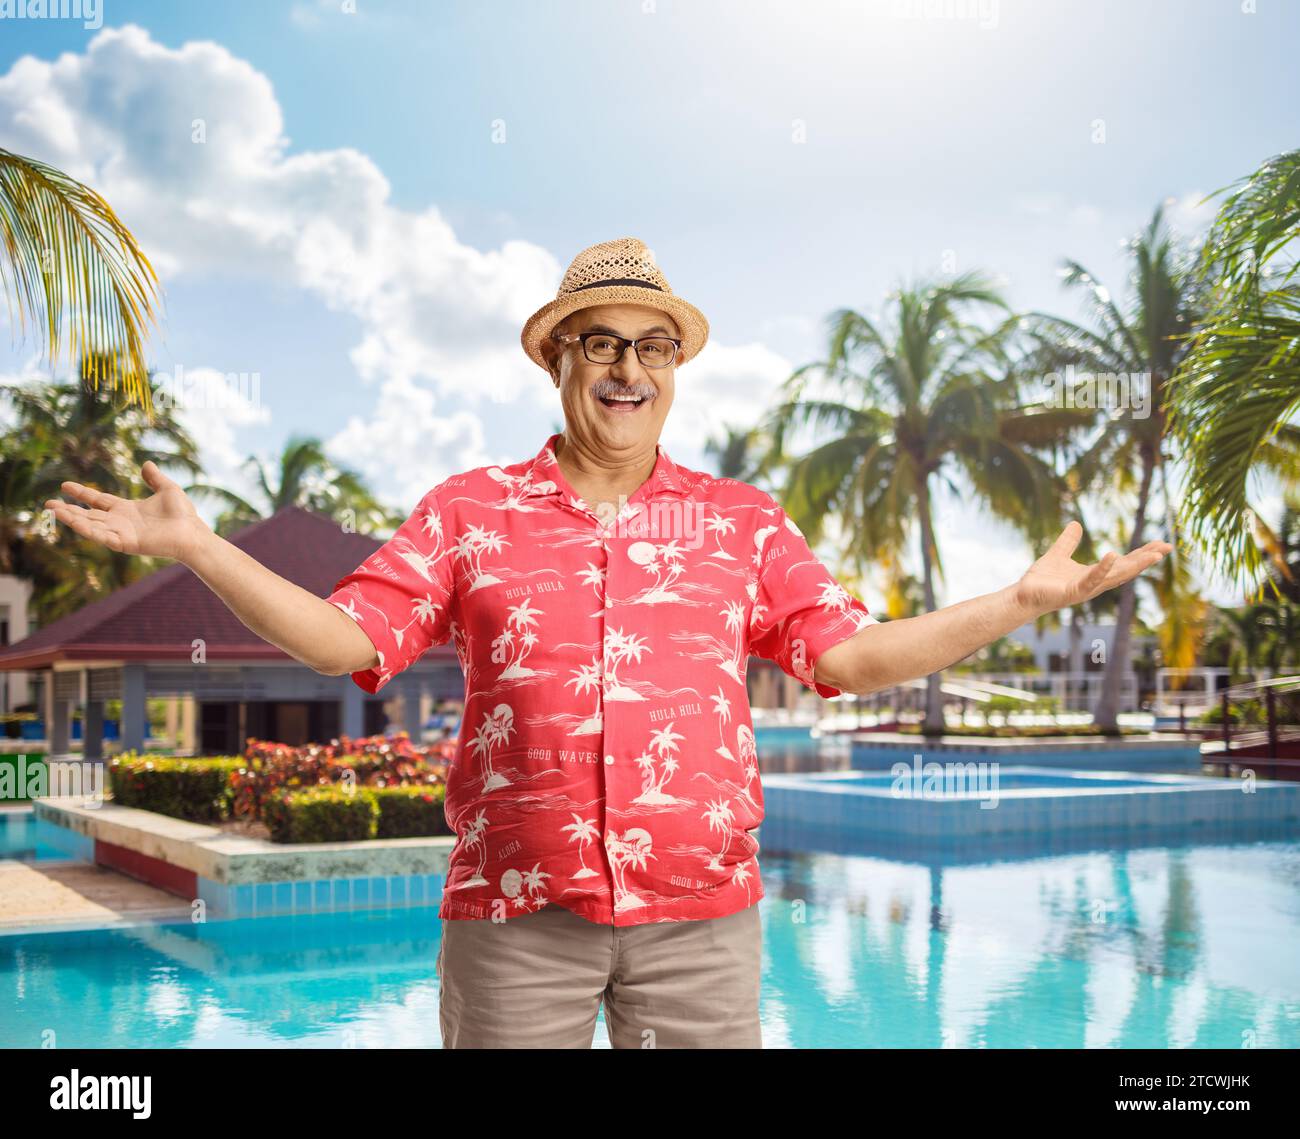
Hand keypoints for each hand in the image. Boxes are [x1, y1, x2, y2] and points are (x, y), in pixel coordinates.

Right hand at [43, 460, 211, 562]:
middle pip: (88, 514)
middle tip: (46, 503)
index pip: (98, 500)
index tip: (64, 485)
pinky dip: (86, 528)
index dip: (82, 493)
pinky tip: (71, 521)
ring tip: (52, 510)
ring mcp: (121, 533)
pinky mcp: (125, 543)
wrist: (192, 532)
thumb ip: (154, 478)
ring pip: (90, 525)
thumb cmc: (183, 515)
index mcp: (127, 510)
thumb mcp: (167, 489)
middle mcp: (120, 522)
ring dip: (71, 519)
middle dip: (68, 509)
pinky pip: (100, 536)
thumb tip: (147, 464)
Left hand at [1013, 520, 1172, 617]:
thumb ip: (1068, 542)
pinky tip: (1113, 555)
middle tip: (1168, 547)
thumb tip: (1076, 524)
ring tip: (1153, 554)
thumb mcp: (1058, 554)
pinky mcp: (1072, 592)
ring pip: (1115, 577)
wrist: (1022, 596)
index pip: (1123, 563)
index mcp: (1094, 575)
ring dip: (1134, 565)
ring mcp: (1085, 589)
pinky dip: (1102, 568)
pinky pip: (1090, 579)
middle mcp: (1094, 584)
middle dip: (1147, 559)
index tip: (1160, 544)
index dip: (1141, 554)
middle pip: (1126, 570)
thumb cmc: (1041, 580)